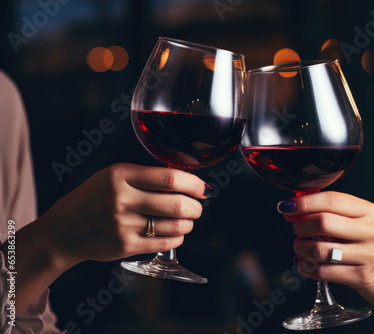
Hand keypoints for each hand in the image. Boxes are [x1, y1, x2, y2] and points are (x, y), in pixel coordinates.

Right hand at [36, 163, 209, 269]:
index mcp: (120, 176)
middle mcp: (123, 200)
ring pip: (176, 225)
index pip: (170, 178)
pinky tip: (176, 233)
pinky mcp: (126, 246)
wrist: (64, 230)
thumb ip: (145, 175)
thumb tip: (185, 178)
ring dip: (189, 223)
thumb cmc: (93, 198)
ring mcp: (124, 225)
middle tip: (198, 206)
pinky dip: (178, 237)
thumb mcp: (113, 176)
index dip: (194, 183)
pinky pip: (165, 242)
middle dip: (197, 206)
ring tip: (187, 220)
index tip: (202, 187)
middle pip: (178, 204)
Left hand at [279, 192, 373, 311]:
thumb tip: (296, 207)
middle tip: (296, 229)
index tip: (287, 206)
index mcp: (368, 211)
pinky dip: (307, 268)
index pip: (331, 199)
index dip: (304, 202)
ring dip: (301, 248)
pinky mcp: (362, 277)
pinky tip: (305, 265)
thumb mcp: (363, 223)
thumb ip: (335, 213)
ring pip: (320, 249)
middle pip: (323, 222)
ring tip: (300, 248)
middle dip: (300, 225)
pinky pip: (324, 271)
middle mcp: (370, 231)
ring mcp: (368, 255)